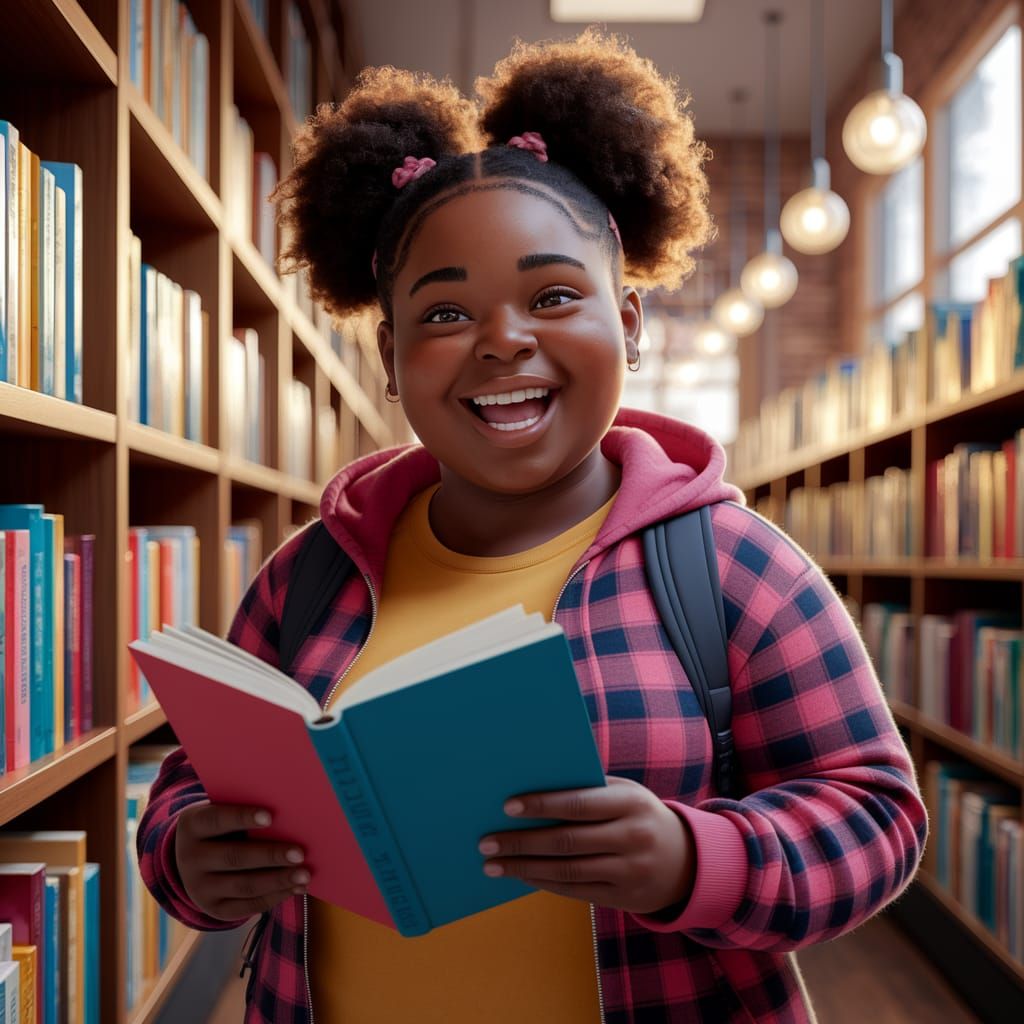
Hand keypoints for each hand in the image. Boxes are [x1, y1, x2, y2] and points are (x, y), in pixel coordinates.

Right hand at [174, 802, 309, 921]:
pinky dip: (274, 897)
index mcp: (192, 825)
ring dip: (278, 880)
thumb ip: (247, 810)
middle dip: (270, 856)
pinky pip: (247, 907)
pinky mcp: (214, 909)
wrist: (195, 859)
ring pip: (244, 885)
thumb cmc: (224, 826)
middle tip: (300, 854)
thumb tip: (290, 814)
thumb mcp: (224, 812)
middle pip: (234, 857)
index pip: (216, 819)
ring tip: (305, 875)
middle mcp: (190, 859)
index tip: (271, 816)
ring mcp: (199, 888)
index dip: (242, 817)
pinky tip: (295, 888)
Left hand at [478, 776, 695, 916]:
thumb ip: (588, 788)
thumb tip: (533, 785)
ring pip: (567, 871)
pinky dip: (543, 883)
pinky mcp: (624, 899)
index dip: (541, 805)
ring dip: (524, 868)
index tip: (507, 807)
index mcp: (631, 802)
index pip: (578, 803)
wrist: (687, 861)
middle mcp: (633, 837)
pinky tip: (521, 875)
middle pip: (567, 841)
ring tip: (493, 863)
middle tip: (486, 841)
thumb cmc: (640, 814)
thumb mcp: (625, 793)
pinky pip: (576, 891)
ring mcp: (630, 872)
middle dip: (522, 842)